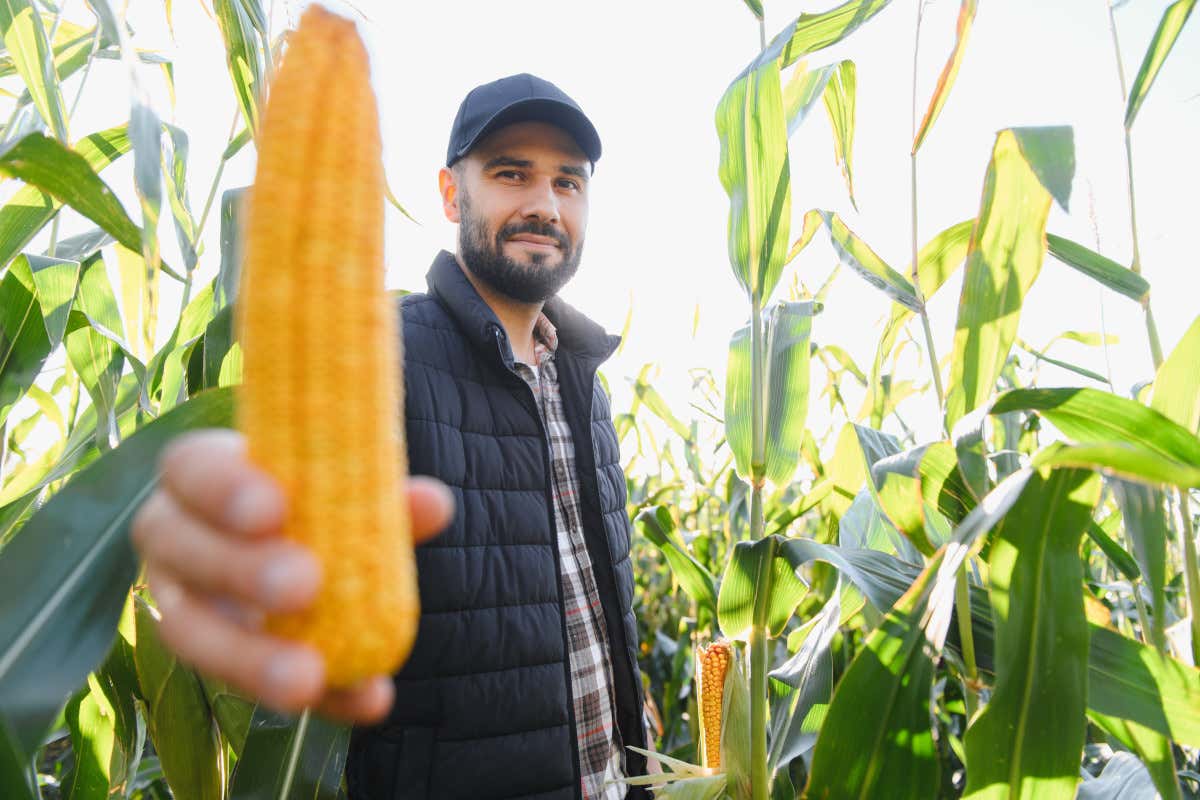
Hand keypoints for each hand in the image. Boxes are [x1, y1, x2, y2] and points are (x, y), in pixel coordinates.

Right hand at [131, 428, 452, 723]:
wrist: (292, 541)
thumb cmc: (315, 493)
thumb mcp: (344, 486)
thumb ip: (381, 494)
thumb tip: (433, 503)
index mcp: (198, 475)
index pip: (190, 468)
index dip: (224, 488)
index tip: (276, 508)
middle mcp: (174, 537)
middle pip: (183, 551)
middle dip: (240, 571)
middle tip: (303, 585)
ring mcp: (181, 603)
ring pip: (193, 634)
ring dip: (251, 660)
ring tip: (309, 677)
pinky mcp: (221, 662)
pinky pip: (256, 687)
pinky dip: (321, 698)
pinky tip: (366, 701)